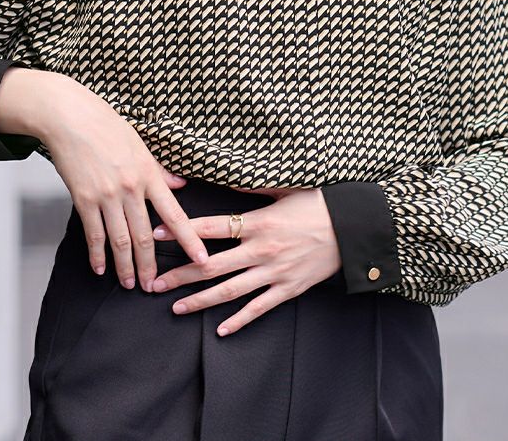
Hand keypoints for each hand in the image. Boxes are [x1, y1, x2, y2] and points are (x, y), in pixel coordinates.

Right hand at [39, 75, 209, 291]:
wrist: (72, 118)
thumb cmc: (107, 126)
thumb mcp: (141, 145)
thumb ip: (160, 171)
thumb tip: (179, 186)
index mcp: (149, 174)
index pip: (175, 214)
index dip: (190, 240)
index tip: (201, 260)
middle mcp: (131, 188)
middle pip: (145, 236)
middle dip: (149, 266)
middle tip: (152, 286)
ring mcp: (106, 195)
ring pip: (120, 240)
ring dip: (125, 266)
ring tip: (128, 284)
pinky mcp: (83, 198)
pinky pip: (93, 233)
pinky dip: (97, 254)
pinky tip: (100, 268)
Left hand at [150, 187, 342, 335]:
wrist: (354, 229)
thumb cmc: (319, 204)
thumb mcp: (284, 189)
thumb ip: (252, 186)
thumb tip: (226, 178)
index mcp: (257, 222)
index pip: (210, 227)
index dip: (181, 230)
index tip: (157, 233)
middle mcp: (261, 250)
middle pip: (211, 266)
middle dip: (180, 275)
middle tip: (154, 282)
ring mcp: (274, 273)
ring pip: (229, 291)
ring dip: (200, 300)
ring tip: (175, 307)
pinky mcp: (288, 290)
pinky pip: (259, 309)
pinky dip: (239, 321)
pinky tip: (220, 330)